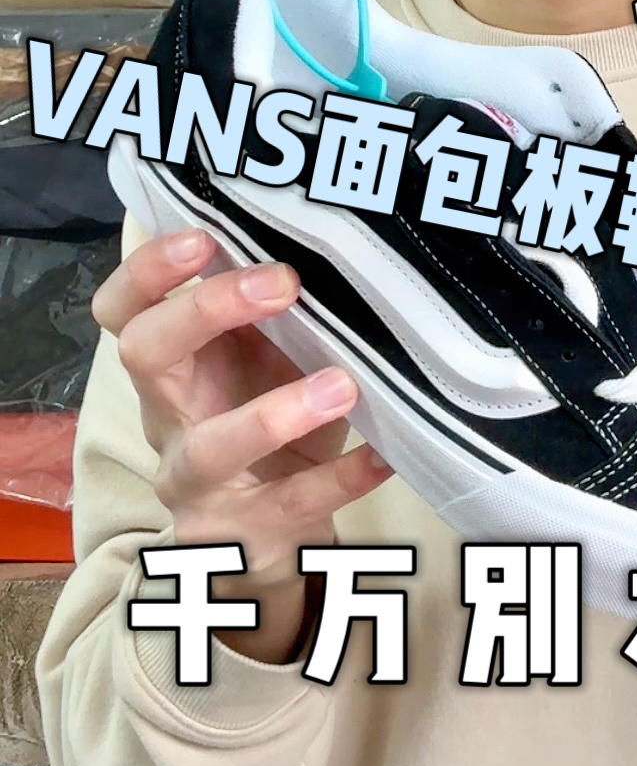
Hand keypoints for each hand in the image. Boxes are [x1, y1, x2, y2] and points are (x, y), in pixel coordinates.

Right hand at [92, 230, 393, 661]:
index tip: (203, 236)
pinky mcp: (241, 532)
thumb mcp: (257, 358)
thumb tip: (327, 233)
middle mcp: (168, 415)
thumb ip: (268, 311)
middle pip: (145, 355)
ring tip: (343, 384)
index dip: (148, 270)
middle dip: (206, 311)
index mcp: (169, 362)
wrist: (265, 531)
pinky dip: (343, 477)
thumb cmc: (261, 414)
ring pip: (210, 448)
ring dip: (275, 414)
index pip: (123, 308)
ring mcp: (196, 481)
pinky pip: (291, 505)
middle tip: (284, 282)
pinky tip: (384, 455)